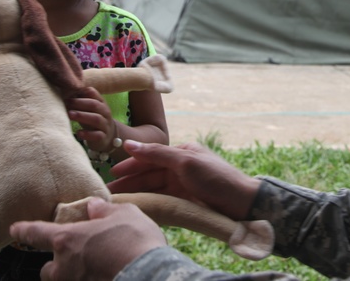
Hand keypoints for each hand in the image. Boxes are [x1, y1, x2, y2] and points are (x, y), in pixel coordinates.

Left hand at [10, 198, 166, 279]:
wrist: (149, 275)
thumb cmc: (135, 240)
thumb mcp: (124, 214)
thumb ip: (104, 211)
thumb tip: (92, 207)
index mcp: (67, 240)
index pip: (36, 233)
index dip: (24, 230)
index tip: (14, 229)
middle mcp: (64, 266)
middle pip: (47, 270)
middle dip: (56, 266)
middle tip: (73, 259)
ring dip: (72, 276)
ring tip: (91, 270)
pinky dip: (91, 280)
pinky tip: (105, 275)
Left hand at [66, 87, 117, 152]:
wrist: (108, 136)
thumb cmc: (92, 120)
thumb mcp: (88, 109)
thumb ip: (80, 101)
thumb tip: (63, 92)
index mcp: (100, 102)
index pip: (93, 93)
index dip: (81, 92)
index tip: (68, 93)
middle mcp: (105, 112)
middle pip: (94, 105)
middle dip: (80, 103)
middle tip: (66, 103)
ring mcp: (105, 125)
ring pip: (96, 119)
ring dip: (82, 116)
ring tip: (70, 115)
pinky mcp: (103, 137)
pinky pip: (97, 135)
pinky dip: (87, 134)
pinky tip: (78, 133)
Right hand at [109, 141, 261, 220]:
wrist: (241, 203)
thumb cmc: (216, 178)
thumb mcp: (185, 161)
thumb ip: (157, 153)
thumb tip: (130, 144)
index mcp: (182, 153)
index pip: (150, 157)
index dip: (130, 164)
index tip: (112, 172)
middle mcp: (181, 167)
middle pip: (149, 174)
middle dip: (129, 181)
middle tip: (108, 191)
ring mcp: (183, 184)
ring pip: (153, 187)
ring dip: (136, 192)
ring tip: (118, 200)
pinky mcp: (186, 200)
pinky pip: (162, 199)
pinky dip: (148, 201)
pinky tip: (136, 206)